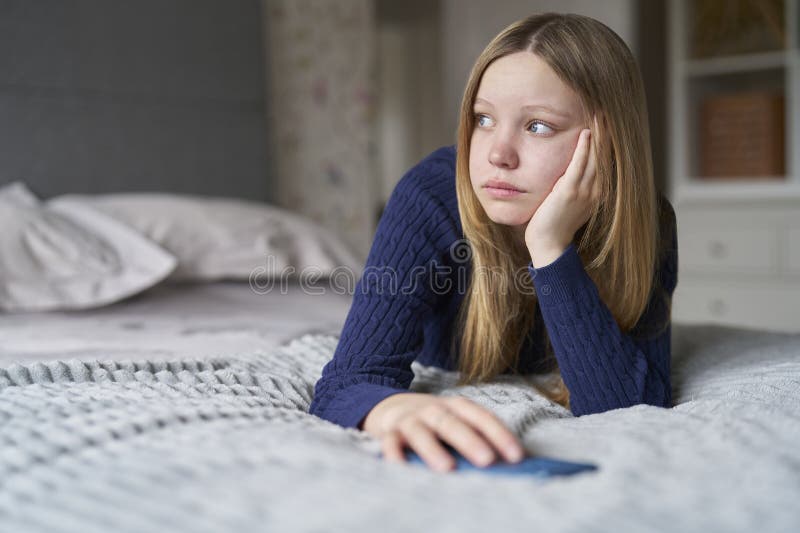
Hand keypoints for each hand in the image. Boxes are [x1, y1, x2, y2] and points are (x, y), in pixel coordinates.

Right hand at [362, 392, 524, 472]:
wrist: (392, 407)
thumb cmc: (436, 423)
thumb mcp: (458, 422)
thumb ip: (481, 438)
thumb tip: (516, 463)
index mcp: (456, 407)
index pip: (481, 417)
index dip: (499, 435)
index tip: (517, 457)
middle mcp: (433, 410)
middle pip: (451, 422)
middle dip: (470, 441)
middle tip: (487, 460)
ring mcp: (410, 420)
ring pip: (420, 431)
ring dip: (433, 448)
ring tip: (447, 469)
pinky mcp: (389, 433)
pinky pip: (389, 442)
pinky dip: (393, 454)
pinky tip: (401, 468)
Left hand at [525, 116, 600, 261]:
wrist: (549, 244)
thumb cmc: (554, 223)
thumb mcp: (568, 201)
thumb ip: (573, 184)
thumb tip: (571, 170)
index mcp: (596, 192)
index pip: (604, 160)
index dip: (607, 140)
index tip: (606, 121)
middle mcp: (595, 190)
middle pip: (604, 154)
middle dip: (607, 131)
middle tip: (607, 109)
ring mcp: (584, 191)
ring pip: (595, 156)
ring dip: (599, 134)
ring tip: (600, 114)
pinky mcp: (569, 192)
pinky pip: (579, 166)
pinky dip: (584, 148)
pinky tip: (585, 133)